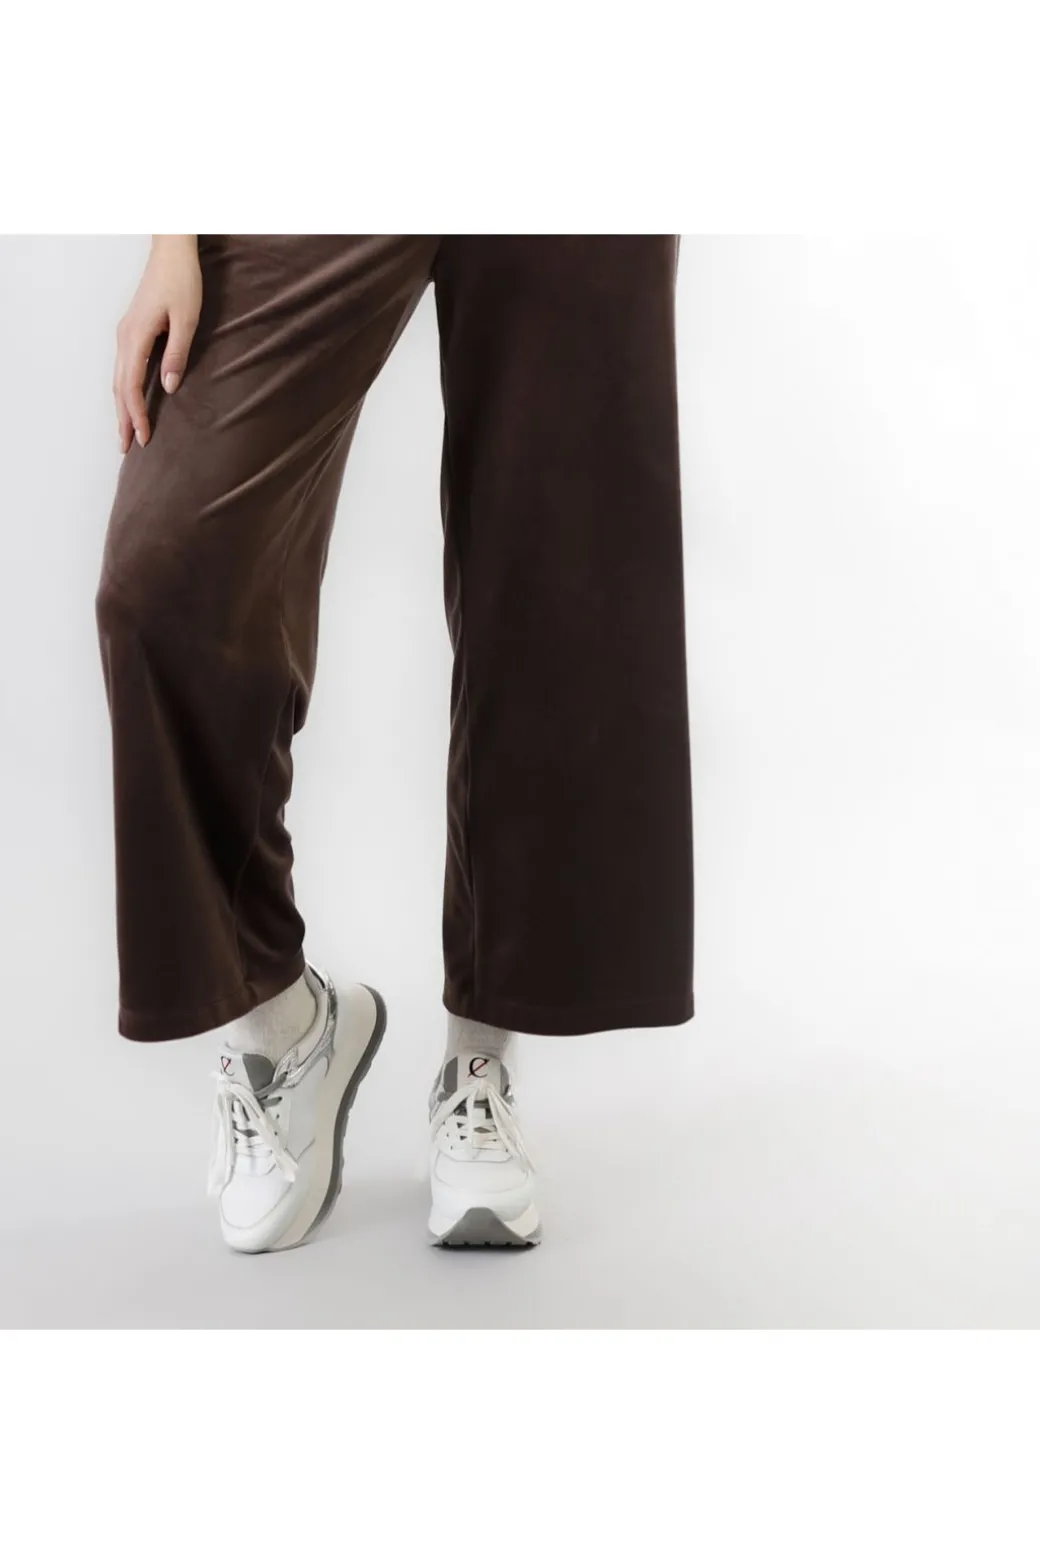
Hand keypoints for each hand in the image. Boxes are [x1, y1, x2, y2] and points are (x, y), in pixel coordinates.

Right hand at [114, 235, 201, 452]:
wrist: (171, 252)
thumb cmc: (182, 282)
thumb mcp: (187, 319)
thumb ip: (177, 353)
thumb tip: (169, 387)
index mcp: (136, 337)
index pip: (131, 386)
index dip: (136, 415)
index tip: (143, 438)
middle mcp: (124, 338)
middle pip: (119, 388)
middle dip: (123, 419)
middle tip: (126, 449)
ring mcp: (125, 334)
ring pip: (118, 379)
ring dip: (122, 407)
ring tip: (125, 432)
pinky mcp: (132, 331)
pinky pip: (123, 368)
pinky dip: (124, 390)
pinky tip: (130, 401)